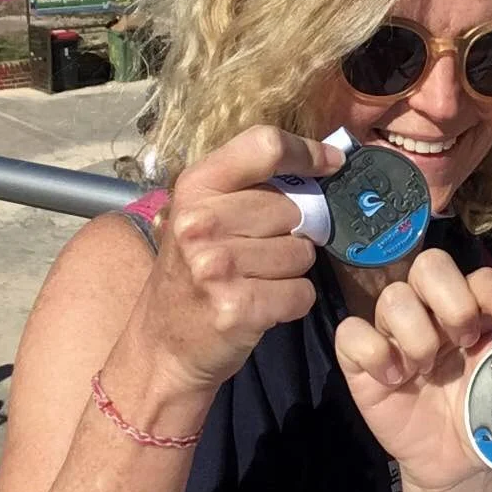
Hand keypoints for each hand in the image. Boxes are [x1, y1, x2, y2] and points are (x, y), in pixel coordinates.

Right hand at [128, 125, 344, 393]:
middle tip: (262, 251)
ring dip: (291, 269)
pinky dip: (292, 301)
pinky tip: (262, 304)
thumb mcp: (203, 215)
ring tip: (256, 279)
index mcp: (195, 186)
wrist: (160, 346)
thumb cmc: (194, 272)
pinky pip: (302, 292)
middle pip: (294, 208)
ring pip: (303, 252)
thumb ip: (250, 186)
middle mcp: (201, 222)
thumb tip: (326, 162)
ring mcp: (216, 266)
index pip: (265, 146)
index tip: (331, 164)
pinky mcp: (237, 308)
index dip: (307, 153)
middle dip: (294, 231)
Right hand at [336, 250, 491, 491]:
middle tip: (464, 342)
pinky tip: (395, 380)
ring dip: (417, 335)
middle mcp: (431, 311)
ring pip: (393, 297)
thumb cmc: (485, 414)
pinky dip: (374, 354)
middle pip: (430, 265)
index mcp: (473, 309)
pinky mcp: (360, 361)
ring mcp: (394, 332)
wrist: (457, 465)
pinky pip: (351, 334)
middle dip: (453, 302)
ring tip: (428, 371)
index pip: (482, 278)